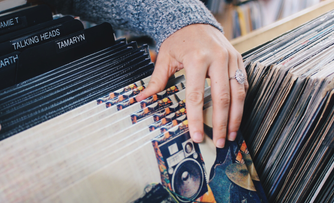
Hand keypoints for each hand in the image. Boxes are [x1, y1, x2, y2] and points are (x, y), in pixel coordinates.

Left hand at [136, 24, 247, 147]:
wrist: (195, 22)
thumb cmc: (179, 40)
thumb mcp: (165, 57)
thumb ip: (157, 80)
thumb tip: (143, 98)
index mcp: (197, 59)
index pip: (197, 96)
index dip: (197, 118)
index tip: (197, 135)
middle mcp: (217, 59)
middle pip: (222, 98)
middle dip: (221, 123)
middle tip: (219, 141)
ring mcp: (231, 59)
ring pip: (239, 93)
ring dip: (236, 117)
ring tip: (231, 134)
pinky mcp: (239, 60)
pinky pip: (244, 84)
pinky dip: (241, 102)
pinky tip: (237, 116)